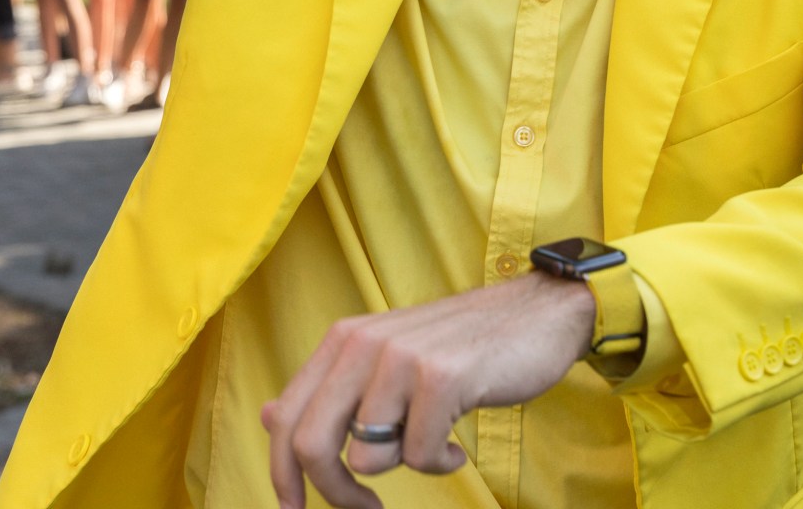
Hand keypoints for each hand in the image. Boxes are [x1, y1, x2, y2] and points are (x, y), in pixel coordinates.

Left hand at [260, 273, 595, 508]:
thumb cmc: (460, 349)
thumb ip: (331, 389)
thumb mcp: (386, 360)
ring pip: (366, 457)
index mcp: (341, 341)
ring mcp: (400, 358)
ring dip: (403, 467)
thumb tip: (266, 417)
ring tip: (434, 443)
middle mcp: (361, 343)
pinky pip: (419, 456)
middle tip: (367, 508)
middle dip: (334, 493)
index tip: (293, 508)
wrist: (537, 314)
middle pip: (311, 444)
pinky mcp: (440, 378)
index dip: (280, 474)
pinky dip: (440, 462)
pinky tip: (458, 442)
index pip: (285, 417)